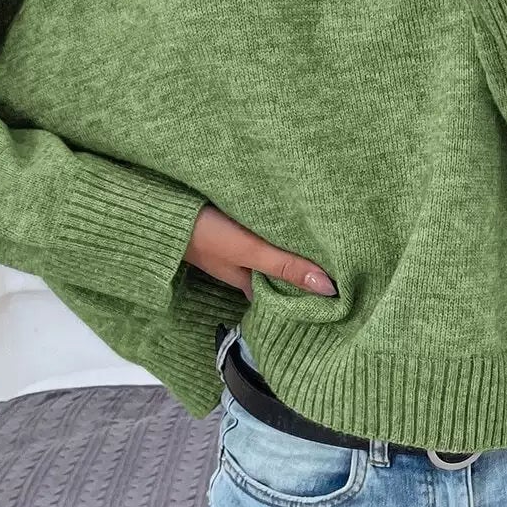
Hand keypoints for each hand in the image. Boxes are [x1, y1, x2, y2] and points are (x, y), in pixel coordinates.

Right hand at [185, 202, 337, 300]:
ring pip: (272, 255)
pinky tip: (295, 223)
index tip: (341, 294)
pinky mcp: (232, 226)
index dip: (309, 295)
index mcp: (248, 284)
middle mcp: (244, 269)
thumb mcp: (249, 252)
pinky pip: (263, 235)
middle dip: (305, 270)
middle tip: (344, 263)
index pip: (284, 297)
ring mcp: (236, 248)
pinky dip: (279, 234)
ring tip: (330, 242)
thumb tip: (330, 290)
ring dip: (293, 251)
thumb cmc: (205, 235)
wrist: (162, 209)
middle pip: (280, 274)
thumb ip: (285, 268)